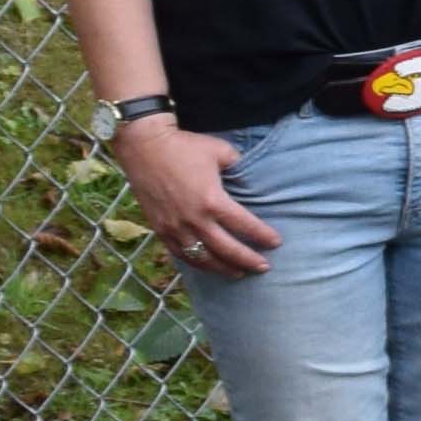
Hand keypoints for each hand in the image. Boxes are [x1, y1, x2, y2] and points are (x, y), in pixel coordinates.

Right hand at [117, 114, 280, 274]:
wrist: (144, 147)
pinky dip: (196, 263)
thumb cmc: (185, 147)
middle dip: (247, 261)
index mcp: (213, 201)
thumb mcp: (222, 151)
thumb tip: (248, 180)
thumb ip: (239, 168)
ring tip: (238, 273)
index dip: (263, 236)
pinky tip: (208, 265)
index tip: (276, 243)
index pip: (245, 226)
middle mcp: (195, 220)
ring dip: (223, 268)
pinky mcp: (160, 229)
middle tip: (263, 267)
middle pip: (226, 250)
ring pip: (203, 258)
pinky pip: (180, 254)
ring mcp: (175, 228)